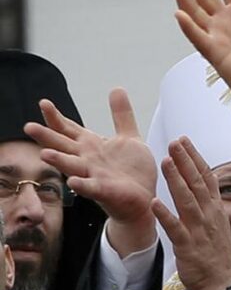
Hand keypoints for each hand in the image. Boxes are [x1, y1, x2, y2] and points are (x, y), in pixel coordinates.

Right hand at [25, 90, 156, 256]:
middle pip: (63, 146)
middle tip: (29, 126)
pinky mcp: (105, 191)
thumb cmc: (132, 172)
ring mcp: (94, 176)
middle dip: (47, 137)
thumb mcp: (130, 138)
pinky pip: (91, 188)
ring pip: (72, 166)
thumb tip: (116, 89)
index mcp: (92, 146)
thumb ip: (122, 115)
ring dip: (59, 160)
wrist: (144, 200)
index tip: (44, 103)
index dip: (57, 118)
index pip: (70, 130)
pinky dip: (82, 185)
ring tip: (45, 154)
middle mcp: (88, 160)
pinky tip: (73, 182)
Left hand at [152, 137, 230, 289]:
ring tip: (165, 161)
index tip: (185, 141)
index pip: (207, 177)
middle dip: (185, 161)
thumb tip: (202, 188)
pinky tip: (154, 203)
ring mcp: (199, 229)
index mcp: (216, 209)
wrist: (223, 283)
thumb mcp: (218, 225)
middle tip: (174, 142)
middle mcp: (209, 215)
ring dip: (176, 180)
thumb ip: (209, 206)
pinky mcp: (188, 246)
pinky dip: (166, 215)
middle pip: (197, 183)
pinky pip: (175, 228)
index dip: (195, 158)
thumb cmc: (218, 255)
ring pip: (187, 200)